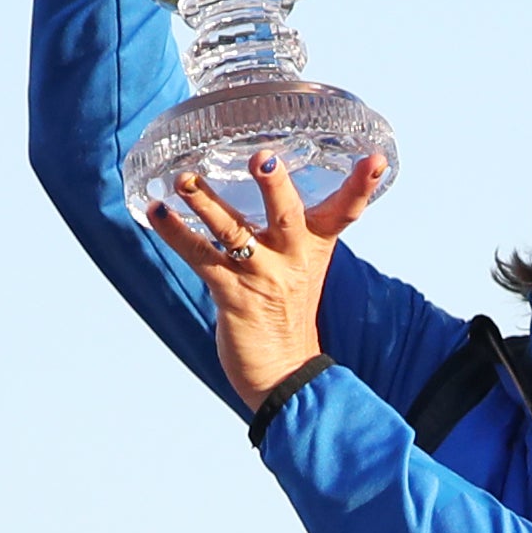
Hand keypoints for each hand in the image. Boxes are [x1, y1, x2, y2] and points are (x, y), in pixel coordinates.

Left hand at [142, 153, 386, 414]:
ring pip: (234, 232)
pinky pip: (200, 258)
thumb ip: (292, 227)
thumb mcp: (301, 265)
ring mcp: (261, 276)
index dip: (361, 185)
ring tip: (185, 179)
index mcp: (315, 247)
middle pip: (287, 214)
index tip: (374, 158)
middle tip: (262, 158)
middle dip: (275, 186)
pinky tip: (157, 211)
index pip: (345, 211)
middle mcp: (292, 258)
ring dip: (207, 204)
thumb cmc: (287, 312)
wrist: (283, 373)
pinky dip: (175, 233)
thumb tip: (272, 177)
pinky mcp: (231, 295)